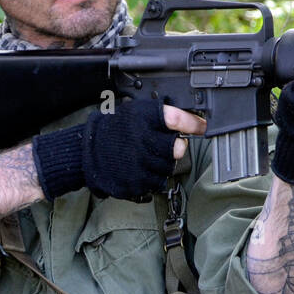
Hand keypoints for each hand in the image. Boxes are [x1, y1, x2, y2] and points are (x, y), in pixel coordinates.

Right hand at [32, 99, 206, 199]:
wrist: (91, 151)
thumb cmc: (118, 130)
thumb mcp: (138, 112)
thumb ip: (163, 115)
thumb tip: (195, 118)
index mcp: (144, 119)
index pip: (176, 119)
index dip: (193, 123)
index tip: (203, 126)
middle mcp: (142, 141)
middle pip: (177, 148)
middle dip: (177, 147)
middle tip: (168, 144)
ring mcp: (139, 164)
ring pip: (169, 167)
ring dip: (164, 162)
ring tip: (148, 155)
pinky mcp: (136, 182)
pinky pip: (158, 181)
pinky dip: (154, 175)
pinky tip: (142, 167)